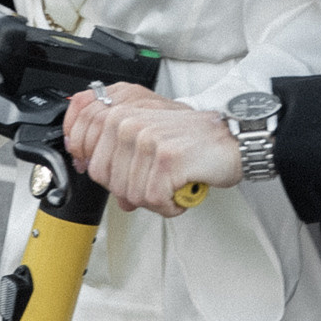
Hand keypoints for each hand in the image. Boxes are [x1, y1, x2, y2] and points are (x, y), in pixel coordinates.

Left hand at [65, 83, 241, 215]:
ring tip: (173, 185)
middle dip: (131, 191)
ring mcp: (147, 140)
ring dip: (155, 200)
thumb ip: (122, 158)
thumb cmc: (196, 141)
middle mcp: (130, 124)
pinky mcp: (166, 159)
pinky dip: (170, 205)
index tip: (119, 180)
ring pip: (130, 194)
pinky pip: (153, 200)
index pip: (87, 153)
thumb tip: (109, 189)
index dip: (99, 174)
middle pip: (106, 179)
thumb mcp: (151, 139)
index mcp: (121, 115)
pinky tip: (181, 191)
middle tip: (157, 184)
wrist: (234, 140)